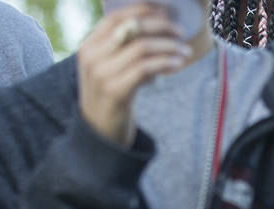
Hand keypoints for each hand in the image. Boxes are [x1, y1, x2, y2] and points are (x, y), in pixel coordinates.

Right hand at [78, 4, 189, 146]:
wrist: (100, 132)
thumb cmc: (112, 97)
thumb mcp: (110, 68)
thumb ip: (124, 48)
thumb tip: (158, 24)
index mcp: (88, 45)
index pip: (116, 16)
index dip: (143, 9)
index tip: (166, 10)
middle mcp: (91, 55)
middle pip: (132, 28)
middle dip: (161, 26)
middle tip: (181, 31)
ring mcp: (101, 73)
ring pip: (142, 47)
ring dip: (169, 46)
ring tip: (185, 50)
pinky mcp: (115, 90)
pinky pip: (146, 68)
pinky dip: (165, 62)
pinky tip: (178, 63)